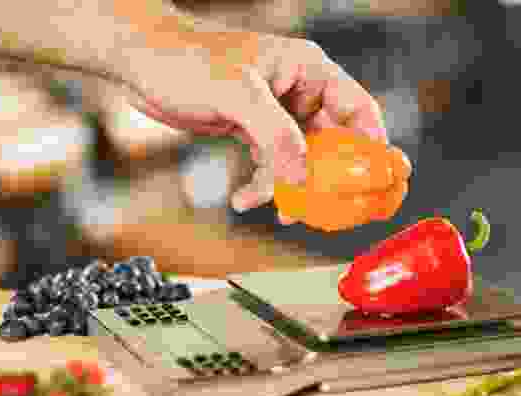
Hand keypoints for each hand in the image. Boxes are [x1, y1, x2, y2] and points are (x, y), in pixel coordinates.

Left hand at [117, 13, 386, 222]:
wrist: (140, 61)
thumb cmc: (186, 59)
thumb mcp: (237, 93)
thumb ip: (274, 135)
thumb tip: (303, 178)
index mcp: (307, 69)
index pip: (358, 110)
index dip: (373, 148)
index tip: (380, 183)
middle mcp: (296, 91)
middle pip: (332, 142)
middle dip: (328, 178)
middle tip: (329, 211)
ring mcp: (274, 113)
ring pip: (299, 160)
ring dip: (290, 188)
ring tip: (280, 211)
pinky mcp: (251, 129)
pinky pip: (270, 165)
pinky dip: (261, 185)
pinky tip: (243, 200)